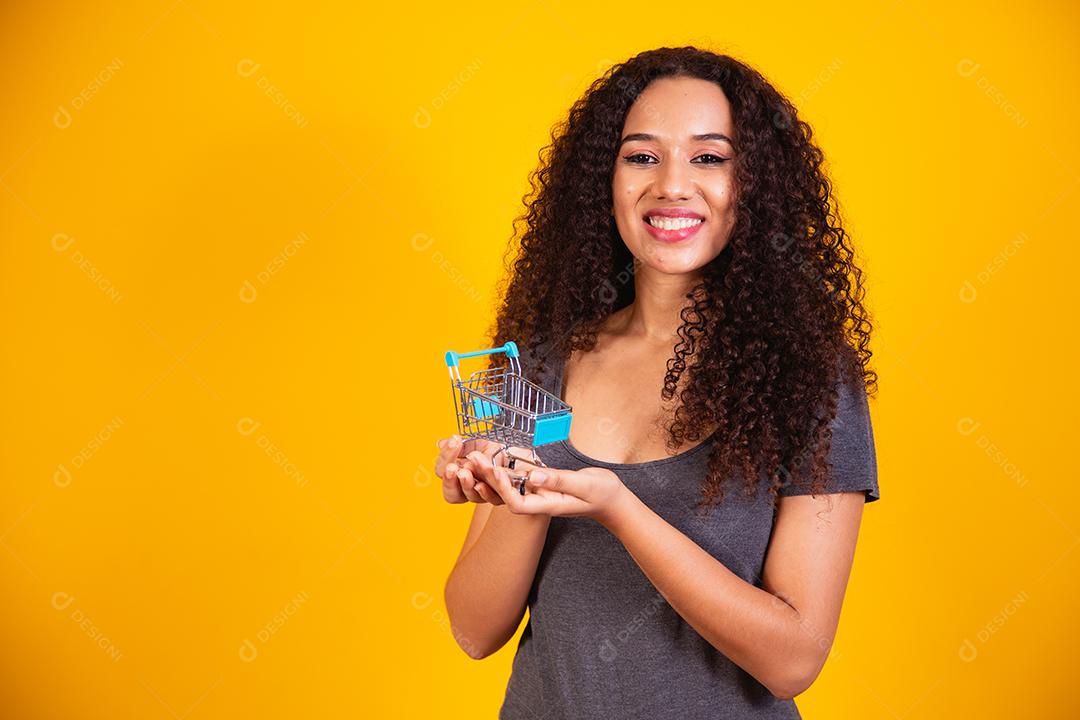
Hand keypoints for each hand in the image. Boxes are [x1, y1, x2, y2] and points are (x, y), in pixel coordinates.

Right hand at [435, 434, 511, 504]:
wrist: (527, 453)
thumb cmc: (504, 449)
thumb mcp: (482, 442)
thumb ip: (463, 445)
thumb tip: (441, 444)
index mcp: (463, 474)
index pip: (445, 472)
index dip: (445, 459)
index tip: (454, 442)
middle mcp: (473, 487)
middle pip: (452, 494)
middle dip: (450, 480)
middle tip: (452, 467)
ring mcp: (490, 494)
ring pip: (472, 497)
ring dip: (467, 484)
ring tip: (466, 471)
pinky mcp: (509, 499)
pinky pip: (497, 498)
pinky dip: (491, 488)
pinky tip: (491, 473)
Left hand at [456, 450, 630, 523]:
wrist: (613, 500)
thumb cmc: (602, 493)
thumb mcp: (583, 485)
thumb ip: (559, 481)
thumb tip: (533, 476)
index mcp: (549, 505)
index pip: (518, 503)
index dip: (504, 489)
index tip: (496, 470)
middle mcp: (541, 501)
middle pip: (508, 494)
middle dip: (490, 477)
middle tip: (475, 456)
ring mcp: (542, 493)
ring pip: (512, 485)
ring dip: (494, 471)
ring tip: (478, 455)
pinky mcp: (544, 484)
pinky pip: (521, 478)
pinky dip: (508, 468)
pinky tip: (496, 456)